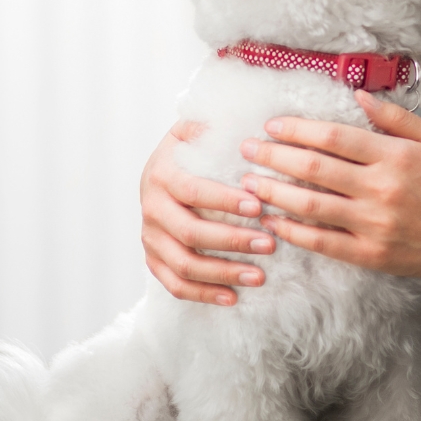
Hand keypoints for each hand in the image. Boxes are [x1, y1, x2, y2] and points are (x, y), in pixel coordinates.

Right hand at [140, 121, 275, 305]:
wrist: (162, 169)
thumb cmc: (193, 149)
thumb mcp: (198, 129)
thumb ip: (215, 125)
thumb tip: (248, 123)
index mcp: (162, 174)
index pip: (193, 190)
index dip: (224, 201)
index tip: (259, 205)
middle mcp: (151, 207)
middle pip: (190, 232)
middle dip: (232, 240)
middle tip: (269, 244)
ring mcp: (150, 237)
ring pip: (183, 264)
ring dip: (223, 273)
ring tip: (259, 276)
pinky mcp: (154, 259)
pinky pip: (175, 285)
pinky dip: (203, 294)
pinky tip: (233, 297)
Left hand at [239, 91, 420, 279]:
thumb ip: (395, 117)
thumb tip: (358, 95)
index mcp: (394, 156)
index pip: (333, 137)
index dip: (297, 129)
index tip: (272, 126)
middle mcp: (380, 188)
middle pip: (313, 169)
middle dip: (273, 156)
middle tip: (247, 149)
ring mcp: (373, 224)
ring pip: (310, 206)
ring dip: (273, 192)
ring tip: (248, 183)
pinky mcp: (369, 254)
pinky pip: (321, 242)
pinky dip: (292, 231)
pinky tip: (271, 221)